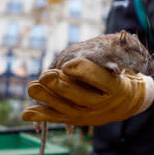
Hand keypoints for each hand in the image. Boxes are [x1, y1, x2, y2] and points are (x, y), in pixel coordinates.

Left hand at [22, 58, 153, 125]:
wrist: (127, 101)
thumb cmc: (121, 74)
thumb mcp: (127, 60)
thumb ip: (120, 50)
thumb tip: (122, 35)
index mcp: (117, 87)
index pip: (100, 79)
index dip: (83, 71)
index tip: (67, 65)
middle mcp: (104, 104)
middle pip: (81, 97)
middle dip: (62, 87)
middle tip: (45, 76)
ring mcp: (90, 115)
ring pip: (67, 108)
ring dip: (47, 98)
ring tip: (31, 87)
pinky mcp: (78, 120)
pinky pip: (58, 118)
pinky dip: (42, 116)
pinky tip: (26, 113)